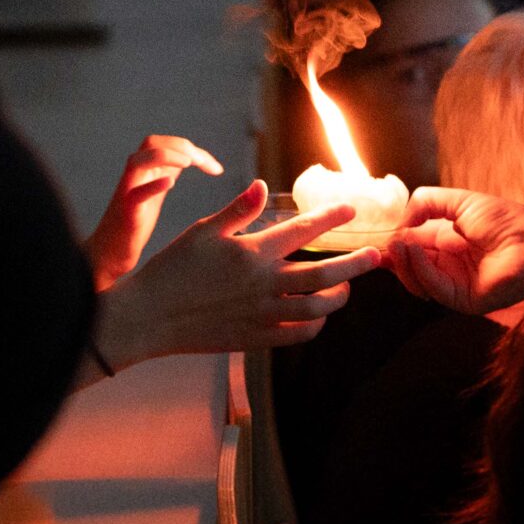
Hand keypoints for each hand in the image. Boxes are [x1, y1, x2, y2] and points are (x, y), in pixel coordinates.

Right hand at [86, 134, 222, 289]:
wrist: (110, 252)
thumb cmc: (134, 220)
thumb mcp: (154, 191)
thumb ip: (167, 171)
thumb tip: (190, 156)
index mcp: (144, 170)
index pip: (168, 144)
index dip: (194, 149)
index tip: (216, 169)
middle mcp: (134, 176)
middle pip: (151, 142)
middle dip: (180, 146)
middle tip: (202, 162)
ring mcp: (127, 192)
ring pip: (137, 161)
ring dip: (165, 156)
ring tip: (188, 163)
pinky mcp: (126, 212)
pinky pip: (136, 193)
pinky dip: (153, 185)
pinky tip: (170, 183)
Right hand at [95, 180, 379, 365]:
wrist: (148, 317)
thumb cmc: (172, 269)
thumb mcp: (202, 232)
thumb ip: (237, 211)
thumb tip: (261, 185)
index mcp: (252, 252)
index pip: (303, 231)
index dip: (330, 217)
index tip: (350, 208)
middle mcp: (264, 283)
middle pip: (324, 273)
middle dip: (356, 262)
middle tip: (375, 254)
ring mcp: (262, 313)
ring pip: (317, 307)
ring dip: (339, 295)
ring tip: (348, 286)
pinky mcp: (256, 338)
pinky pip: (297, 334)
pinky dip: (315, 325)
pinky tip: (319, 316)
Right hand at [384, 187, 523, 314]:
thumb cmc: (504, 218)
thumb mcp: (457, 201)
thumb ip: (425, 202)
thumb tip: (400, 221)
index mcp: (445, 245)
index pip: (410, 249)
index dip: (393, 243)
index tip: (375, 236)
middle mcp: (447, 267)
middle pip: (408, 268)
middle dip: (393, 256)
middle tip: (383, 244)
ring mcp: (454, 286)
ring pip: (416, 281)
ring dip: (404, 261)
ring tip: (400, 243)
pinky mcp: (464, 300)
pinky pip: (434, 288)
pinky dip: (420, 270)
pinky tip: (415, 252)